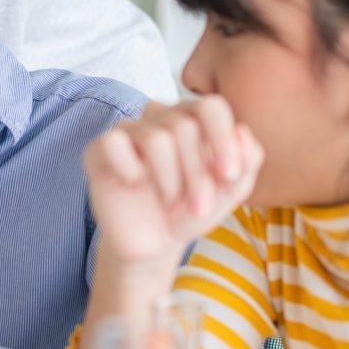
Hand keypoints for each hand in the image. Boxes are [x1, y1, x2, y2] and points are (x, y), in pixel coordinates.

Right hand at [85, 96, 263, 272]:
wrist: (155, 241)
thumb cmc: (191, 208)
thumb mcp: (231, 190)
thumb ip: (249, 159)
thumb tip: (241, 131)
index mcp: (192, 119)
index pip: (210, 106)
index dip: (223, 139)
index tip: (229, 176)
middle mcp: (159, 117)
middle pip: (184, 127)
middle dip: (197, 174)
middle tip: (198, 206)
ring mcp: (128, 131)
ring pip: (155, 139)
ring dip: (171, 180)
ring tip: (172, 204)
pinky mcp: (99, 149)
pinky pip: (114, 144)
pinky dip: (131, 170)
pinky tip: (135, 184)